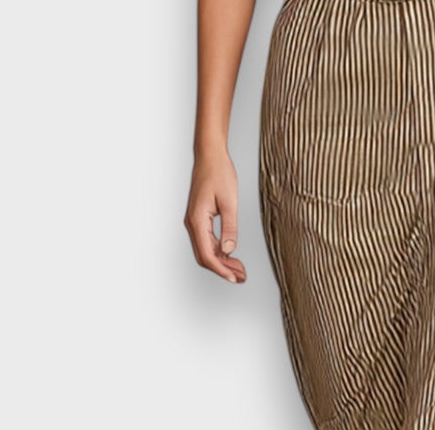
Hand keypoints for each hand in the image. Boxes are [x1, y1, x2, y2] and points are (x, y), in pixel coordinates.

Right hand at [183, 149, 246, 283]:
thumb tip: (229, 251)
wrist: (210, 155)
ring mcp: (194, 221)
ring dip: (222, 261)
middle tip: (241, 276)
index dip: (222, 270)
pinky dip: (219, 250)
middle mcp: (192, 223)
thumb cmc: (219, 173)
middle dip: (223, 269)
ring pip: (206, 249)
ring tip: (239, 268)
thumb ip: (230, 227)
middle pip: (204, 256)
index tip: (235, 278)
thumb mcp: (229, 201)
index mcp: (197, 221)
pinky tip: (230, 253)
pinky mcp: (199, 217)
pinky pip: (207, 240)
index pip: (208, 255)